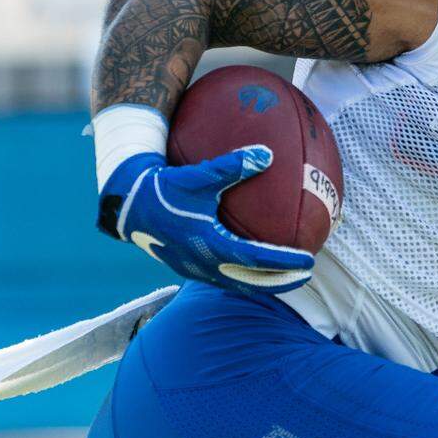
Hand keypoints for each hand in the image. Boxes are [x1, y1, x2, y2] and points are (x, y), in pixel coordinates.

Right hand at [98, 146, 313, 294]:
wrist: (127, 205)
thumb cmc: (164, 188)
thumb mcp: (198, 176)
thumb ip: (233, 166)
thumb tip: (266, 153)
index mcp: (211, 245)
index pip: (258, 261)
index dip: (285, 262)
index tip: (309, 259)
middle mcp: (204, 263)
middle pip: (252, 282)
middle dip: (281, 282)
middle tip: (306, 275)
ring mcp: (195, 269)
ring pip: (237, 284)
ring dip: (264, 282)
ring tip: (287, 277)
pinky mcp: (188, 267)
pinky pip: (223, 277)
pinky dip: (244, 276)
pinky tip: (255, 266)